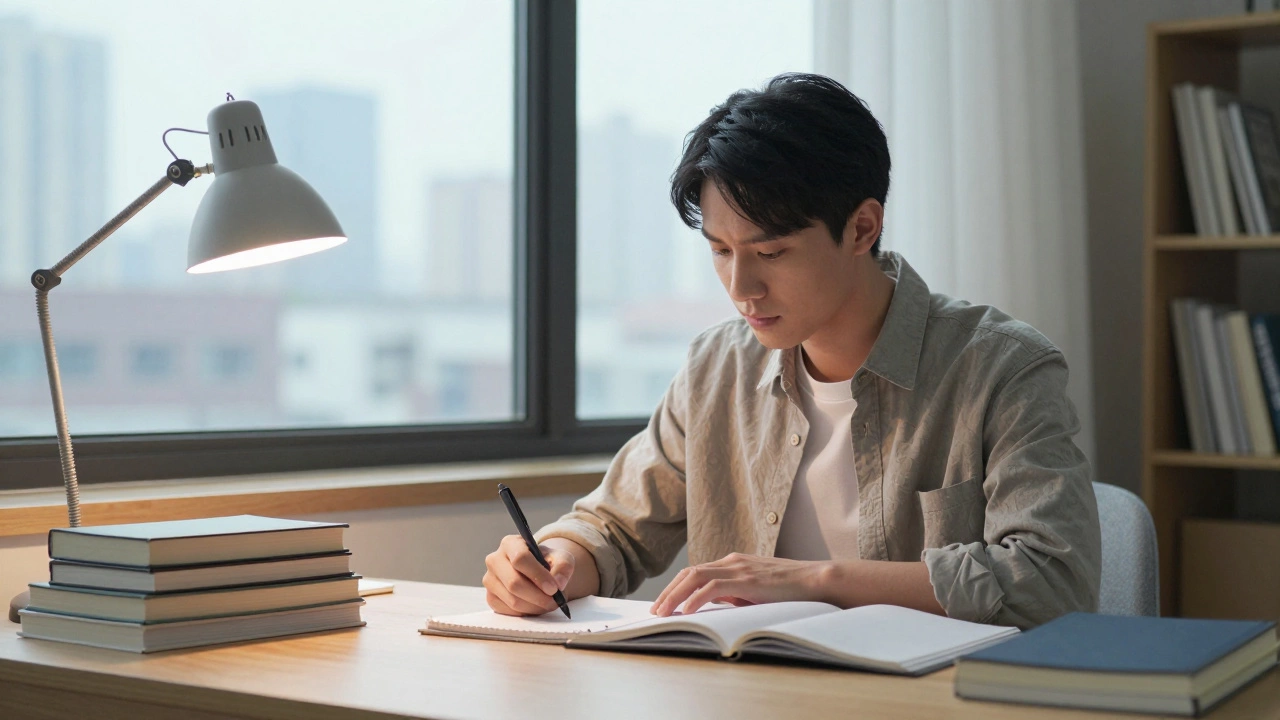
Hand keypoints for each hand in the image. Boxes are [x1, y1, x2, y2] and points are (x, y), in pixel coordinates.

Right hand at [483, 534, 574, 615]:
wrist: (537, 573)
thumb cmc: (548, 563)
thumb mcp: (561, 558)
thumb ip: (564, 566)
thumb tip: (558, 583)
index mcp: (510, 544)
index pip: (520, 558)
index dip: (538, 575)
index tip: (554, 588)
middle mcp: (494, 560)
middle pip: (514, 583)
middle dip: (538, 596)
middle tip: (555, 602)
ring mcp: (490, 580)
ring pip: (512, 600)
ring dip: (535, 606)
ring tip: (549, 604)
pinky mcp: (491, 598)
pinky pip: (509, 611)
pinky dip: (527, 613)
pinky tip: (537, 606)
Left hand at [650, 553, 826, 615]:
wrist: (817, 580)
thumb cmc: (791, 589)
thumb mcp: (757, 591)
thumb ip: (736, 593)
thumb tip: (716, 606)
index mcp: (733, 562)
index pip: (695, 572)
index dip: (676, 588)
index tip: (664, 605)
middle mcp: (732, 561)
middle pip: (688, 573)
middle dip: (668, 592)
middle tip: (655, 612)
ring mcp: (739, 568)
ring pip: (695, 577)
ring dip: (675, 596)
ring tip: (663, 614)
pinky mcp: (747, 579)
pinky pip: (712, 587)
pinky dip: (695, 599)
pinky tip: (686, 612)